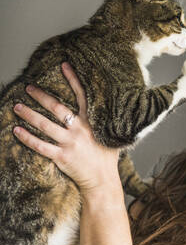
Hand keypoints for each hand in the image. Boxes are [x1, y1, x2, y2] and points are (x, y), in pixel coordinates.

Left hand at [12, 62, 120, 193]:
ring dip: (28, 114)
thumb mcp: (110, 136)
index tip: (64, 65)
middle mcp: (80, 129)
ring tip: (16, 106)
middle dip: (40, 96)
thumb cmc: (106, 158)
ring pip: (44, 125)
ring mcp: (70, 143)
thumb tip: (103, 109)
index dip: (73, 79)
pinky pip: (40, 145)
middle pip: (56, 107)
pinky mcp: (61, 156)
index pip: (82, 95)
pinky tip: (16, 131)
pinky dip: (27, 138)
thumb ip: (102, 123)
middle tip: (28, 88)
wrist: (103, 180)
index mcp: (92, 122)